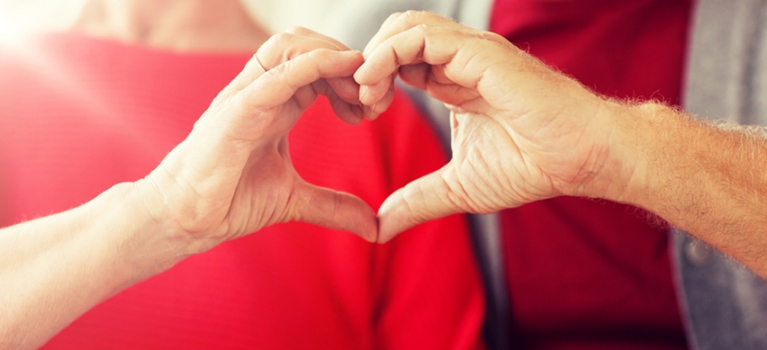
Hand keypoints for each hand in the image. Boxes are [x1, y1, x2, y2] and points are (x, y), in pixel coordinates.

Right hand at [140, 27, 376, 254]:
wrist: (185, 219)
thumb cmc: (229, 200)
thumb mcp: (294, 200)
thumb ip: (334, 206)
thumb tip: (374, 227)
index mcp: (277, 103)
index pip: (318, 64)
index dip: (351, 76)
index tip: (373, 108)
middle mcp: (262, 91)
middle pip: (308, 43)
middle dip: (348, 61)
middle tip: (373, 99)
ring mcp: (247, 96)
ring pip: (290, 45)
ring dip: (334, 57)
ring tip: (358, 93)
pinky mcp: (236, 111)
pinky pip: (275, 74)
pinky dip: (312, 64)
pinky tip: (341, 69)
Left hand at [355, 12, 626, 241]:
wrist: (579, 159)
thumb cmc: (531, 166)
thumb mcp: (458, 187)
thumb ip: (417, 201)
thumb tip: (380, 228)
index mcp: (451, 81)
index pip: (398, 59)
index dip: (373, 80)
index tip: (361, 114)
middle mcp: (457, 60)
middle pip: (396, 34)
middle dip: (367, 63)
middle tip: (361, 102)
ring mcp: (469, 53)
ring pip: (405, 26)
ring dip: (374, 55)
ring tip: (366, 93)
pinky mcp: (479, 53)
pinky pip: (421, 36)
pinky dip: (388, 54)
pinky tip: (378, 85)